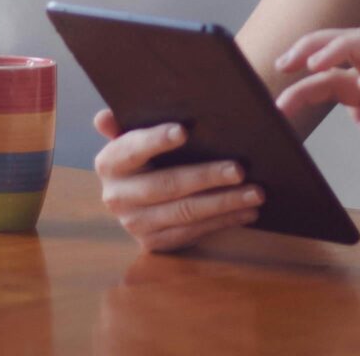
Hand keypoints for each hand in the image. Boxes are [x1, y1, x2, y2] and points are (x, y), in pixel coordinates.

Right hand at [92, 109, 265, 251]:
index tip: (184, 131)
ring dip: (225, 203)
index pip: (132, 149)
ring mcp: (134, 223)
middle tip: (240, 169)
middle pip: (167, 185)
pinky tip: (248, 211)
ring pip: (185, 213)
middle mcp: (117, 196)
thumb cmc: (146, 151)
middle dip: (207, 177)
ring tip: (256, 192)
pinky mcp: (153, 243)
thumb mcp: (135, 133)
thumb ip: (125, 123)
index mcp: (110, 162)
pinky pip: (193, 233)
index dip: (156, 140)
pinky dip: (224, 222)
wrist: (134, 192)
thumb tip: (103, 118)